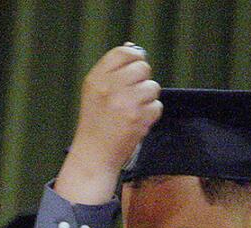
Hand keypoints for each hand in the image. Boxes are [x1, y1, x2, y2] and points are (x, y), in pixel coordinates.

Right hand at [56, 44, 161, 203]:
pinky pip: (157, 106)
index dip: (134, 58)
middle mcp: (109, 87)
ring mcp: (124, 102)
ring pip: (152, 87)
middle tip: (130, 97)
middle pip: (143, 67)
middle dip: (141, 81)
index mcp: (96, 78)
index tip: (133, 70)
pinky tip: (135, 123)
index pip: (123, 53)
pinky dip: (150, 116)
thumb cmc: (96, 122)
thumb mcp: (95, 92)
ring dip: (147, 100)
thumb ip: (113, 70)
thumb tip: (134, 48)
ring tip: (131, 112)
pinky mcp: (138, 117)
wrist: (94, 155)